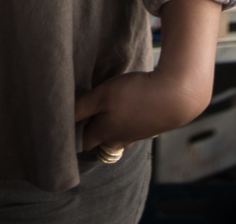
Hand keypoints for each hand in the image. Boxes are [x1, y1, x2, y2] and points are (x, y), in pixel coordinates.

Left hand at [74, 70, 208, 153]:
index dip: (75, 133)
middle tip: (85, 117)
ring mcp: (139, 134)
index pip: (85, 142)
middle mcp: (121, 138)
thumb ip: (80, 106)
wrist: (177, 96)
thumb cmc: (136, 94)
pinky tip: (131, 106)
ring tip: (107, 111)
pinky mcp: (153, 125)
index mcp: (106, 133)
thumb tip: (58, 115)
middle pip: (102, 141)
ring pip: (119, 134)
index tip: (68, 123)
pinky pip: (134, 127)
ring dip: (112, 125)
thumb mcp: (102, 95)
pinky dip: (129, 119)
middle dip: (93, 132)